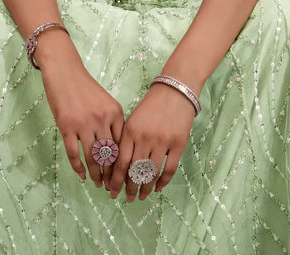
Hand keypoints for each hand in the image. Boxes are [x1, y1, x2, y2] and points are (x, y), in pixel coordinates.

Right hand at [38, 41, 124, 187]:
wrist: (64, 71)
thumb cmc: (85, 87)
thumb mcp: (105, 102)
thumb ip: (112, 122)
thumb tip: (116, 150)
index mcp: (115, 112)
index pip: (123, 144)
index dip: (125, 163)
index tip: (126, 177)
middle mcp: (102, 119)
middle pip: (110, 154)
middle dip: (112, 174)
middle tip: (113, 188)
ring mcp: (83, 123)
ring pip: (93, 157)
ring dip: (96, 174)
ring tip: (98, 184)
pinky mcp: (66, 127)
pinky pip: (74, 153)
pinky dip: (78, 167)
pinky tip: (82, 175)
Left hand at [108, 83, 195, 201]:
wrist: (175, 90)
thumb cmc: (151, 106)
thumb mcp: (133, 119)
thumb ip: (125, 140)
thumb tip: (118, 168)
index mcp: (130, 131)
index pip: (119, 162)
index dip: (115, 180)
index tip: (111, 191)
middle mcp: (144, 137)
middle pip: (134, 171)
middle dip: (128, 188)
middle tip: (126, 198)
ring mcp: (162, 141)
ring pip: (151, 173)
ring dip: (145, 188)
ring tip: (141, 196)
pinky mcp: (178, 144)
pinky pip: (169, 169)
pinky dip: (163, 182)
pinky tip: (158, 188)